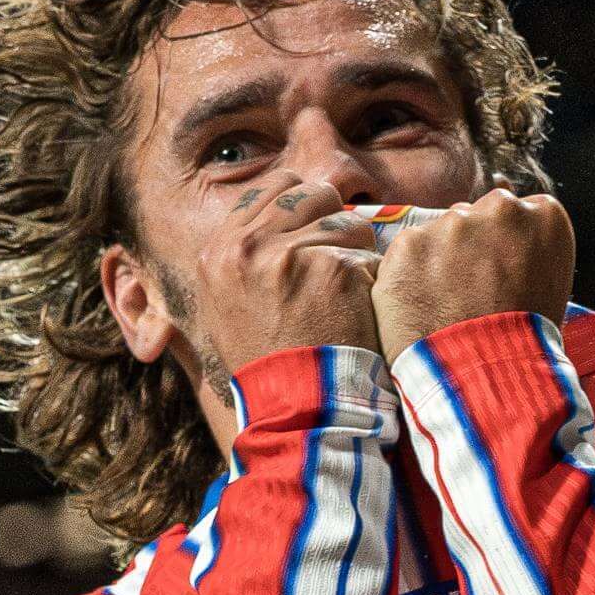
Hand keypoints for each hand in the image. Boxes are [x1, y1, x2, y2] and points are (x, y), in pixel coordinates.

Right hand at [201, 193, 388, 370]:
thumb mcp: (228, 305)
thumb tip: (275, 207)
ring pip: (348, 221)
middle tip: (333, 264)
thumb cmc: (267, 361)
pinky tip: (359, 310)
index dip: (302, 205)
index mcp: (220, 251)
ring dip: (356, 251)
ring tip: (343, 295)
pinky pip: (370, 253)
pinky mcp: (334, 270)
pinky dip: (373, 279)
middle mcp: (248, 247)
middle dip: (331, 221)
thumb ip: (245, 252)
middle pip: (314, 192)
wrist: (294, 408)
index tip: (312, 233)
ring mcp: (291, 255)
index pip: (274, 186)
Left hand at [374, 189, 575, 361]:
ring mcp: (452, 225)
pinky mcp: (410, 245)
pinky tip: (421, 312)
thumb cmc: (524, 347)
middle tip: (468, 294)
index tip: (500, 273)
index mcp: (546, 217)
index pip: (519, 213)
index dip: (505, 245)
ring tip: (444, 309)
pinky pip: (405, 256)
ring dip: (437, 261)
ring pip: (438, 234)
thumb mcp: (551, 289)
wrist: (488, 382)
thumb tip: (503, 252)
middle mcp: (501, 209)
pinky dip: (407, 280)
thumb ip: (527, 254)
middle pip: (475, 216)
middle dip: (469, 247)